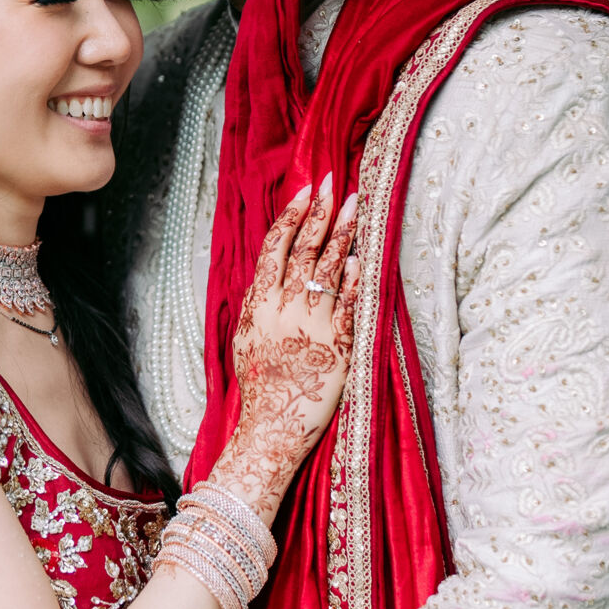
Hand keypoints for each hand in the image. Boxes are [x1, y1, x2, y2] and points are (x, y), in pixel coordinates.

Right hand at [221, 178, 360, 520]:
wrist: (272, 426)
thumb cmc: (260, 385)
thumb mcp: (246, 337)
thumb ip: (259, 303)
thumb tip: (270, 271)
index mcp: (260, 303)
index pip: (276, 247)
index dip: (292, 215)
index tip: (306, 189)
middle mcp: (285, 308)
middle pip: (304, 248)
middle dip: (320, 212)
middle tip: (334, 182)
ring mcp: (313, 324)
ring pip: (328, 268)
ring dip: (342, 233)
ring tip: (355, 204)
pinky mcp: (338, 344)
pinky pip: (349, 303)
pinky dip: (355, 278)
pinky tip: (362, 256)